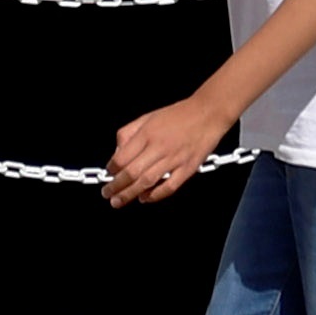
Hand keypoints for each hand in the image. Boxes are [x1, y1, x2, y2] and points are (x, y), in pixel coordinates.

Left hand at [104, 95, 234, 207]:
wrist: (208, 113)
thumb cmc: (178, 114)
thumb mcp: (147, 117)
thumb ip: (129, 133)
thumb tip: (117, 153)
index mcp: (147, 133)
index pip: (122, 157)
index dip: (111, 169)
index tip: (108, 174)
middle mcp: (159, 146)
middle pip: (131, 173)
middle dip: (116, 187)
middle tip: (107, 194)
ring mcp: (174, 159)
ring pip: (147, 182)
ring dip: (130, 194)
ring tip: (119, 201)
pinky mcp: (188, 168)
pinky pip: (169, 187)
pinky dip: (155, 196)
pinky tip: (145, 198)